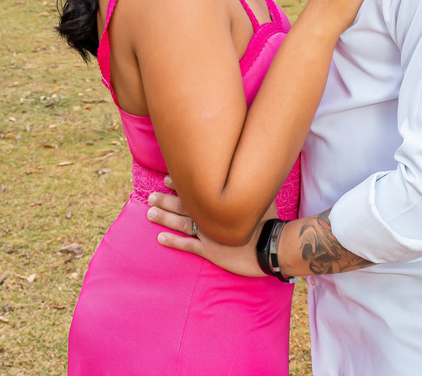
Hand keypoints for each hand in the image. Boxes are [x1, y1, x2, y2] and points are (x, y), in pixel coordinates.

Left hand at [148, 190, 267, 277]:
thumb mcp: (261, 197)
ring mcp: (209, 235)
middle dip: (166, 200)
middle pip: (184, 206)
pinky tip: (160, 238)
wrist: (271, 246)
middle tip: (151, 196)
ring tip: (149, 213)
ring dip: (165, 218)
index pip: (195, 191)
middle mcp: (211, 217)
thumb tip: (250, 170)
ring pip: (182, 224)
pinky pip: (188, 246)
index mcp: (220, 203)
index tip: (167, 179)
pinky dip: (174, 242)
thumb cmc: (269, 221)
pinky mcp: (210, 251)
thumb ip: (251, 185)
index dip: (180, 185)